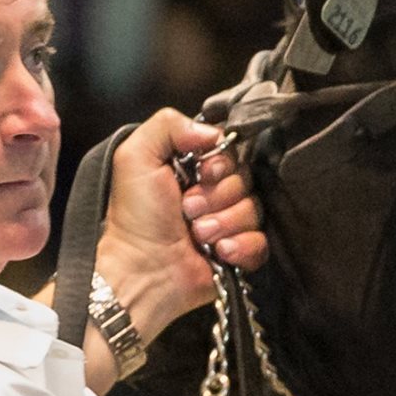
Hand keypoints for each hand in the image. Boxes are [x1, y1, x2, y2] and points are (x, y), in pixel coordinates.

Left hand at [98, 110, 266, 339]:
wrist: (141, 271)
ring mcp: (227, 224)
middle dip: (217, 196)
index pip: (230, 151)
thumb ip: (168, 125)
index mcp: (192, 167)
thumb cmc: (134, 218)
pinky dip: (240, 246)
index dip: (221, 163)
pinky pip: (261, 241)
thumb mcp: (136, 157)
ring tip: (197, 234)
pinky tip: (218, 252)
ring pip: (254, 209)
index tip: (203, 174)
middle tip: (188, 210)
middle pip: (245, 179)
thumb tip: (213, 133)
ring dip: (223, 222)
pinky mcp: (239, 253)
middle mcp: (212, 193)